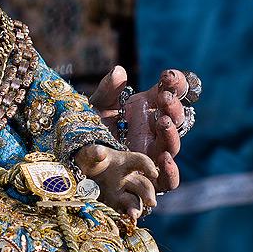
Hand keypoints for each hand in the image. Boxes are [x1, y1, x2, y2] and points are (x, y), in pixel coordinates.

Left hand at [74, 144, 156, 219]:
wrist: (77, 174)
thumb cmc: (89, 161)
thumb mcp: (89, 154)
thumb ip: (94, 153)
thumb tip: (100, 152)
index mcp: (124, 163)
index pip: (140, 161)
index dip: (148, 166)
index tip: (153, 173)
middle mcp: (127, 180)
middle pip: (143, 186)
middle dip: (148, 194)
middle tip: (151, 202)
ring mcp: (121, 194)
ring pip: (134, 202)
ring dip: (136, 209)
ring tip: (133, 216)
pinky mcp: (113, 206)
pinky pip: (122, 213)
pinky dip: (124, 218)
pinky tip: (123, 223)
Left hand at [90, 65, 188, 192]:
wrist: (77, 157)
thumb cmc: (91, 127)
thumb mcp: (97, 107)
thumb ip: (108, 90)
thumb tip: (119, 71)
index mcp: (148, 109)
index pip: (170, 93)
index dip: (175, 83)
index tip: (168, 76)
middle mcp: (155, 130)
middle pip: (175, 118)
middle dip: (173, 106)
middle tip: (164, 98)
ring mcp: (154, 153)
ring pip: (173, 145)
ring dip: (171, 132)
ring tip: (163, 121)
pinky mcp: (150, 178)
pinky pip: (168, 180)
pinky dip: (172, 171)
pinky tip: (165, 159)